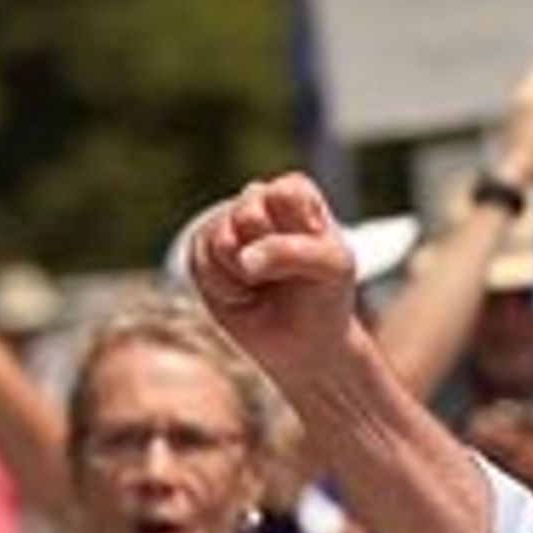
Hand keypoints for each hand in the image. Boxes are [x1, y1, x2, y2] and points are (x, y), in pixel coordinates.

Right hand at [188, 173, 361, 375]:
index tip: (316, 251)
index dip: (300, 229)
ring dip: (245, 274)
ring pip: (222, 238)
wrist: (301, 340)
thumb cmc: (322, 294)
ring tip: (262, 283)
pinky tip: (241, 293)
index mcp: (296, 195)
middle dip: (269, 253)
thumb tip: (243, 257)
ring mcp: (225, 225)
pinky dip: (225, 287)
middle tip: (285, 273)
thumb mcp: (332, 267)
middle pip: (249, 213)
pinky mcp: (201, 250)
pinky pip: (200, 261)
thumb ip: (293, 251)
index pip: (286, 192)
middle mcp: (257, 202)